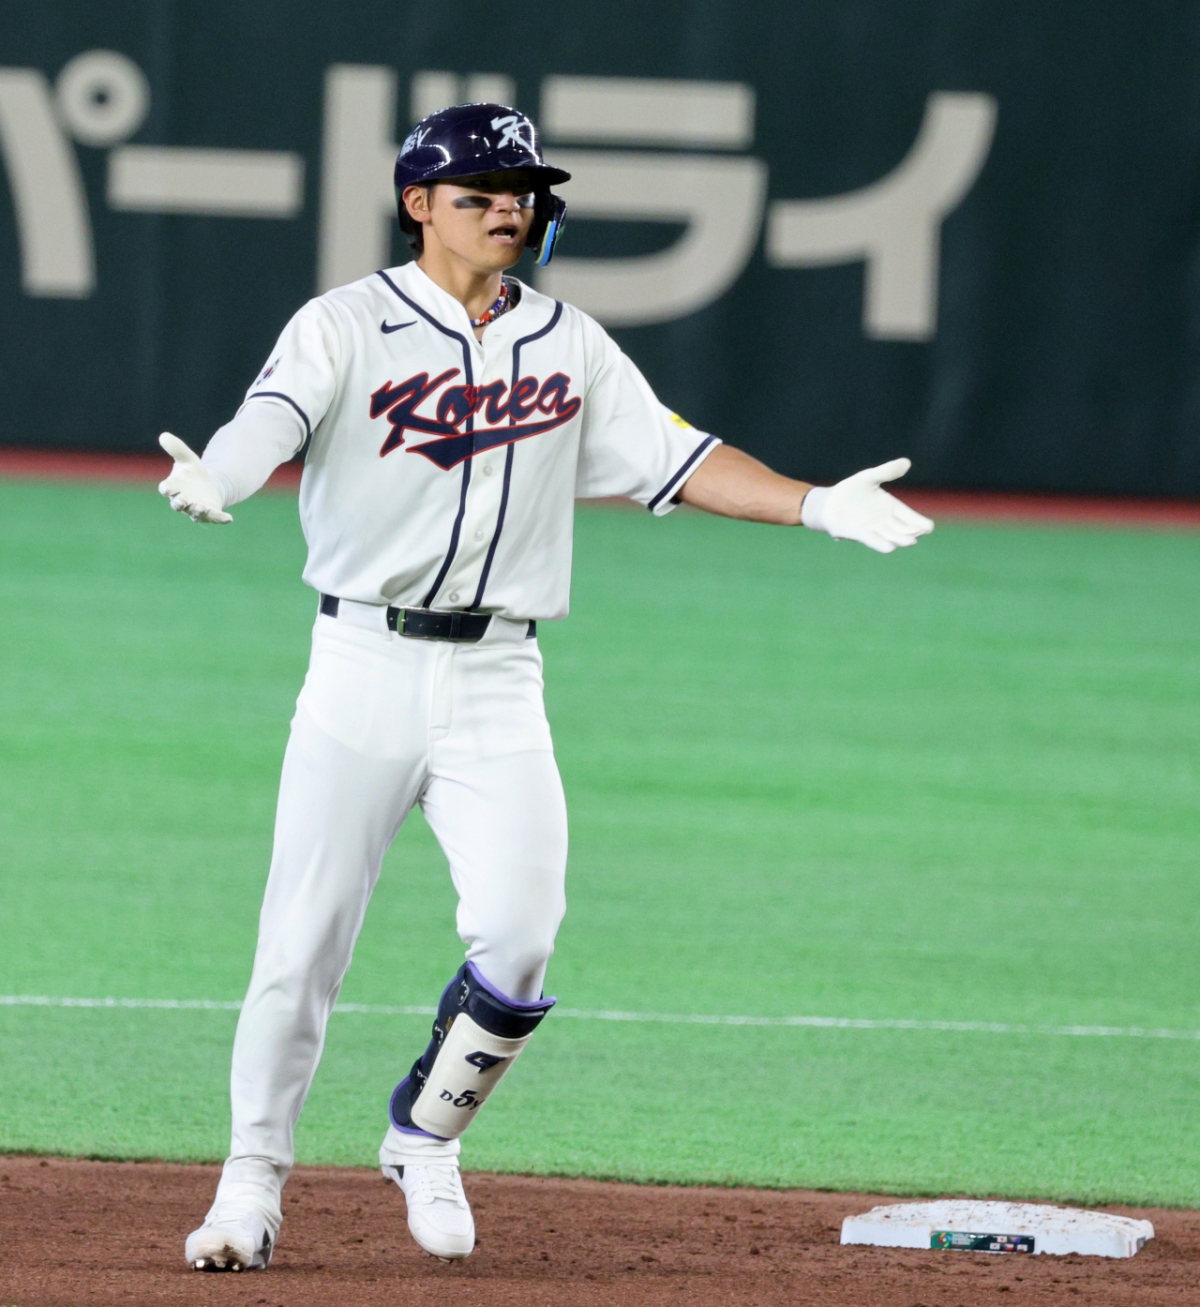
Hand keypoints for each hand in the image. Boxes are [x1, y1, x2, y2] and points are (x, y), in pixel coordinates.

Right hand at [157, 432, 231, 523]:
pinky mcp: (210, 513)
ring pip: (195, 513)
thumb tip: (164, 435)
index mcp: (174, 487)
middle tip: (181, 502)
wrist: (208, 486)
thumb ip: (177, 448)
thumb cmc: (192, 473)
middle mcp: (183, 500)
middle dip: (179, 503)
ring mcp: (195, 509)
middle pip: (178, 504)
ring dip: (198, 511)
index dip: (166, 488)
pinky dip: (221, 519)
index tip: (166, 488)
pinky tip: (229, 518)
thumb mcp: (187, 458)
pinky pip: (215, 517)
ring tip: (202, 508)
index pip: (166, 488)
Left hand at [800, 457, 932, 552]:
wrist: (829, 503)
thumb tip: (907, 462)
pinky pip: (875, 542)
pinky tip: (890, 547)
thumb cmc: (851, 490)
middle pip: (906, 531)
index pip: (911, 517)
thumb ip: (887, 471)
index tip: (928, 527)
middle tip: (919, 532)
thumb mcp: (869, 477)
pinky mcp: (861, 535)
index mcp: (892, 507)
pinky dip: (882, 545)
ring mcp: (875, 530)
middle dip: (913, 533)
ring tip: (910, 541)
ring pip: (893, 538)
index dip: (921, 523)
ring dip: (901, 540)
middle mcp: (886, 521)